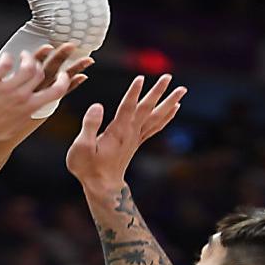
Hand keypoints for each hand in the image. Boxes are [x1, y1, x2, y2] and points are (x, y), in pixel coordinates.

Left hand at [0, 45, 80, 147]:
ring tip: (24, 55)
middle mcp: (20, 99)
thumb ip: (20, 117)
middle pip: (42, 73)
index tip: (64, 73)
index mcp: (28, 111)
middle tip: (43, 56)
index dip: (64, 80)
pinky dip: (9, 58)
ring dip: (28, 57)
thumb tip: (27, 110)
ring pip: (27, 65)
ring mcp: (5, 90)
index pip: (57, 91)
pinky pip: (6, 63)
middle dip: (47, 61)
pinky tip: (6, 58)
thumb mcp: (8, 130)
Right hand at [66, 74, 187, 194]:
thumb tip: (97, 105)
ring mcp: (136, 137)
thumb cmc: (88, 168)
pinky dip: (166, 116)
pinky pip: (156, 127)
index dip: (133, 93)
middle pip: (146, 109)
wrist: (102, 187)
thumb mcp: (81, 148)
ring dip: (169, 102)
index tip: (140, 78)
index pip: (127, 108)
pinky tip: (175, 107)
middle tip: (168, 77)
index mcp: (116, 132)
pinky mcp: (137, 142)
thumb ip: (89, 125)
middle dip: (157, 92)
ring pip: (156, 117)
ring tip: (182, 90)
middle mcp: (130, 132)